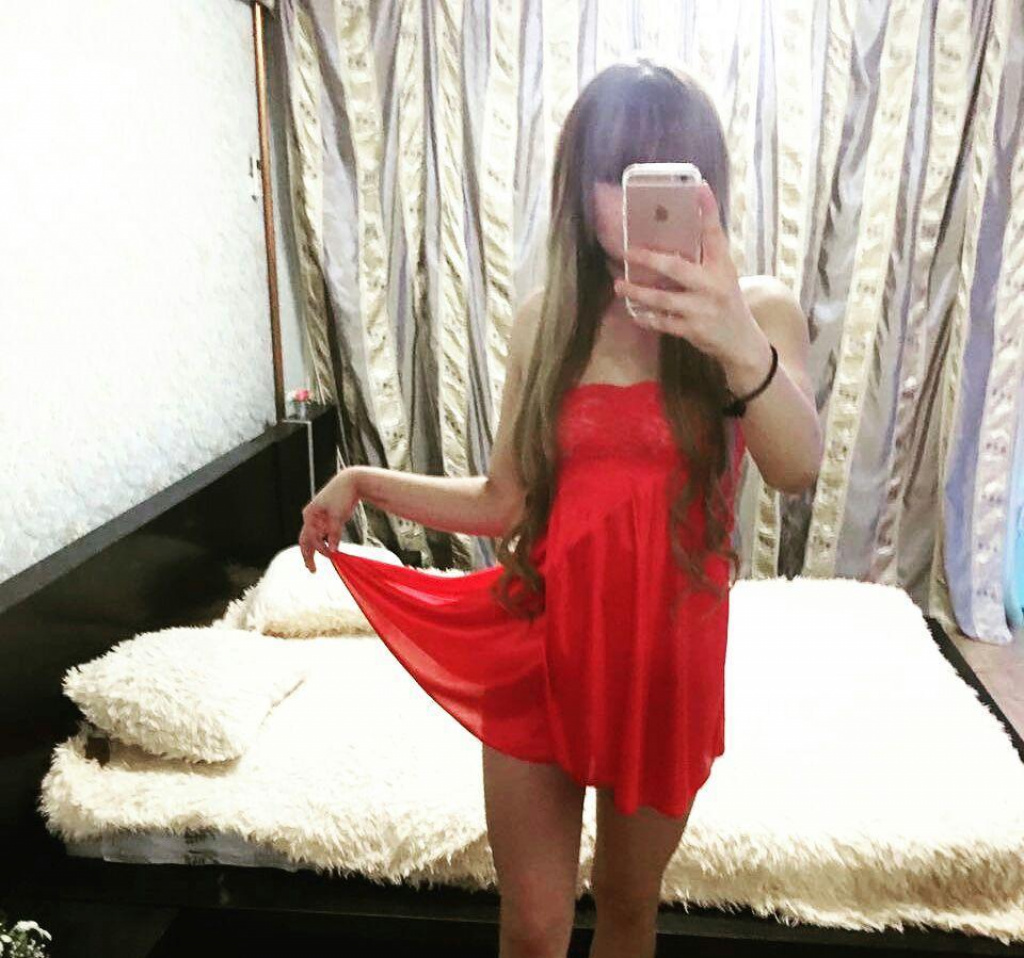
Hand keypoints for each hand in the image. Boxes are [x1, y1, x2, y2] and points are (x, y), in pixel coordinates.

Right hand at [298, 469, 359, 572]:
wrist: (350, 482)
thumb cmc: (342, 496)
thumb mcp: (337, 516)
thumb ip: (334, 534)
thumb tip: (332, 551)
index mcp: (309, 514)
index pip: (311, 537)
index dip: (320, 549)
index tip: (331, 556)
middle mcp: (310, 517)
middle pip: (305, 540)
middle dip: (308, 555)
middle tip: (312, 570)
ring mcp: (318, 518)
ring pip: (312, 538)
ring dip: (314, 551)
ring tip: (313, 565)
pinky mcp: (326, 519)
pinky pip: (322, 534)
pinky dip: (323, 543)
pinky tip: (327, 552)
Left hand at [613, 181, 759, 366]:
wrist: (741, 341)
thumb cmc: (726, 301)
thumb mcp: (723, 275)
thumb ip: (704, 257)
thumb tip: (671, 237)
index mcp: (723, 266)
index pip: (715, 234)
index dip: (707, 210)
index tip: (698, 187)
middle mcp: (713, 285)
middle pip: (677, 267)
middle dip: (649, 259)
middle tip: (627, 251)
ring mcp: (702, 309)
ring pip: (662, 298)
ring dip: (638, 292)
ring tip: (619, 286)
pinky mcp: (693, 330)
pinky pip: (662, 322)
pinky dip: (645, 317)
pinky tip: (633, 312)